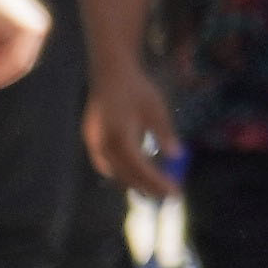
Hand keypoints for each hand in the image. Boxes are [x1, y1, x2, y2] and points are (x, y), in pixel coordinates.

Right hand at [83, 56, 180, 193]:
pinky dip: (121, 173)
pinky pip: (105, 164)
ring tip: (155, 189)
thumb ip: (164, 132)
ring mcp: (94, 143)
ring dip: (134, 183)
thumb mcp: (156, 107)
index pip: (140, 168)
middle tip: (169, 195)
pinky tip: (135, 175)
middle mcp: (103, 144)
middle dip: (148, 187)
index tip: (175, 192)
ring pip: (114, 172)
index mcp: (120, 136)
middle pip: (126, 175)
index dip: (157, 183)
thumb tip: (177, 155)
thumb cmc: (136, 88)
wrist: (110, 72)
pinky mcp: (91, 140)